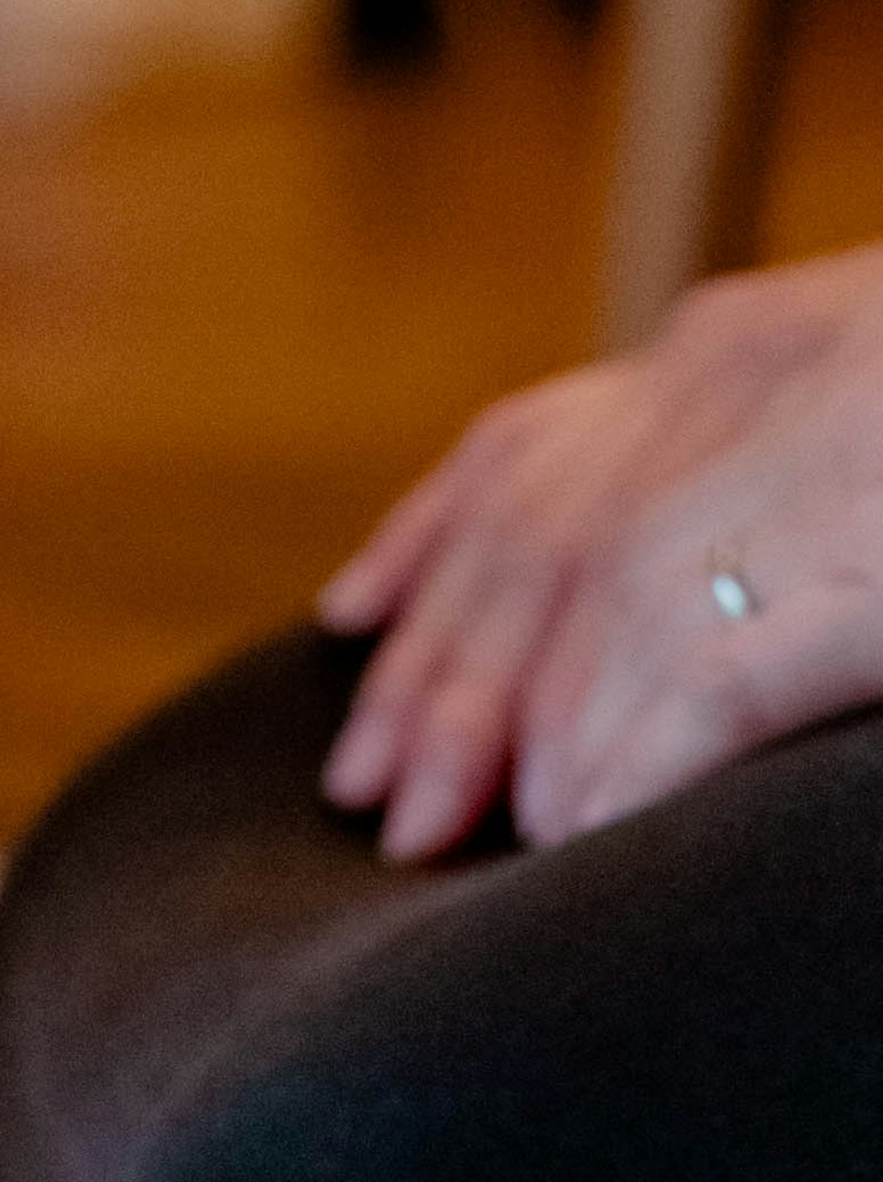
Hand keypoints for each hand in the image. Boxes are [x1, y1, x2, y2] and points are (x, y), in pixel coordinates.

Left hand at [318, 239, 882, 857]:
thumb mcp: (848, 408)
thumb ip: (729, 460)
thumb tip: (609, 581)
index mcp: (744, 341)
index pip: (531, 452)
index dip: (425, 554)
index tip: (347, 631)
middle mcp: (763, 372)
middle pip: (548, 538)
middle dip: (451, 677)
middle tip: (384, 807)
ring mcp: (836, 456)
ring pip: (615, 602)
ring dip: (539, 730)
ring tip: (482, 841)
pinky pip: (726, 673)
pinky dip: (644, 756)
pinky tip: (595, 828)